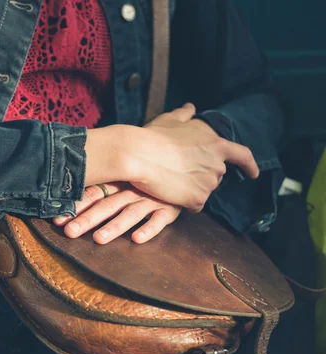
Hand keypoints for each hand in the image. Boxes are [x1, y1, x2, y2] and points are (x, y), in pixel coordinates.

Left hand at [53, 183, 180, 243]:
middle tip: (69, 232)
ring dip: (114, 226)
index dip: (75, 207)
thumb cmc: (142, 178)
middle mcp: (131, 190)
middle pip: (106, 205)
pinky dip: (148, 229)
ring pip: (129, 213)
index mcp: (117, 183)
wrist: (180, 167)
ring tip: (99, 239)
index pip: (92, 194)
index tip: (57, 220)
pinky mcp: (168, 208)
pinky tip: (136, 239)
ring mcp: (150, 199)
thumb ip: (99, 186)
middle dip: (87, 219)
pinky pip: (159, 220)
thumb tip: (64, 199)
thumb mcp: (122, 177)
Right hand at [84, 103, 258, 211]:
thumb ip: (184, 115)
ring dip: (191, 190)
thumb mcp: (170, 121)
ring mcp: (209, 183)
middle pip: (216, 176)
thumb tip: (190, 107)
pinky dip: (184, 202)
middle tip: (180, 173)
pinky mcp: (197, 199)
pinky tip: (171, 193)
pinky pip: (194, 205)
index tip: (253, 174)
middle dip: (202, 176)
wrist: (139, 154)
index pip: (242, 156)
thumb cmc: (153, 136)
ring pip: (203, 191)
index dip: (249, 165)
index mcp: (216, 144)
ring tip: (171, 181)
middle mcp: (217, 165)